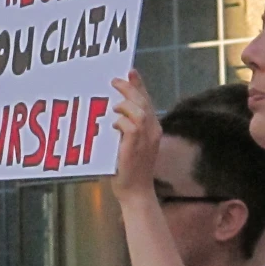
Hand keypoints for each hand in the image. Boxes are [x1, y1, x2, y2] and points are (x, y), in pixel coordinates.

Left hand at [110, 69, 161, 202]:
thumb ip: (124, 129)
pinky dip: (120, 121)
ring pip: (140, 111)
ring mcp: (146, 139)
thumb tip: (111, 113)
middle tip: (115, 80)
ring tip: (113, 104)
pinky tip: (113, 123)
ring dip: (125, 104)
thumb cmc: (128, 170)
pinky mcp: (136, 147)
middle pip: (144, 102)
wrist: (135, 193)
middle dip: (130, 88)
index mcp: (153, 129)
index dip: (139, 85)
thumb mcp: (127, 144)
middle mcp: (153, 131)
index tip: (130, 72)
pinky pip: (130, 126)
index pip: (147, 101)